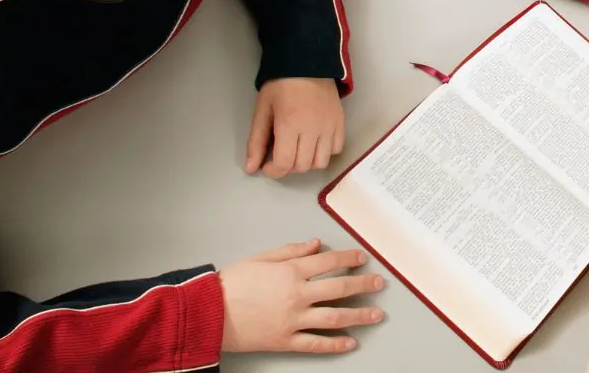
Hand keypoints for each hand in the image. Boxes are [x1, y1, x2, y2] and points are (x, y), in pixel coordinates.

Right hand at [219, 240, 384, 353]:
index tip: (362, 257)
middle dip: (363, 285)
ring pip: (334, 317)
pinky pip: (315, 344)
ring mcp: (292, 320)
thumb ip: (290, 251)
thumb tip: (315, 244)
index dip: (349, 258)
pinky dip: (335, 344)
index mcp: (290, 271)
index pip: (328, 261)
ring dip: (359, 315)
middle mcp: (296, 295)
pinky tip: (350, 342)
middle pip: (339, 288)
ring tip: (376, 314)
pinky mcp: (285, 340)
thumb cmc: (230, 284)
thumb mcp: (260, 258)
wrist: (208, 312)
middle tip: (379, 283)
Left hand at [247, 77, 344, 178]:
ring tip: (298, 150)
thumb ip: (256, 141)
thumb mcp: (262, 110)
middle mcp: (313, 128)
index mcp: (290, 124)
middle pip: (302, 166)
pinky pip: (336, 149)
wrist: (307, 62)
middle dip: (287, 167)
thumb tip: (251, 168)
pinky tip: (314, 142)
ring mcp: (329, 126)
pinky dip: (324, 152)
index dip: (273, 171)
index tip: (267, 166)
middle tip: (280, 154)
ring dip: (307, 162)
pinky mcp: (340, 122)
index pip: (284, 164)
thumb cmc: (281, 84)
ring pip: (321, 162)